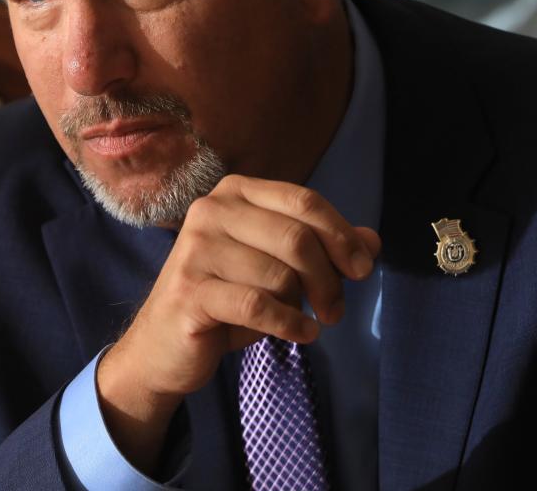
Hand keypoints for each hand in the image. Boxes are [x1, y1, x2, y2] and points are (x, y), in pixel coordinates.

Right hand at [96, 174, 380, 472]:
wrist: (164, 344)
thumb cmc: (228, 297)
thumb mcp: (279, 266)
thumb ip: (324, 248)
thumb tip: (373, 242)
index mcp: (235, 191)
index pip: (304, 201)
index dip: (341, 235)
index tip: (362, 269)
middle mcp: (211, 210)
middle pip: (297, 238)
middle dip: (328, 279)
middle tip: (336, 309)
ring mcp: (196, 249)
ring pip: (280, 276)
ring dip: (302, 305)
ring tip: (299, 318)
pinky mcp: (190, 291)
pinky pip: (259, 306)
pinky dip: (290, 324)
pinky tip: (301, 333)